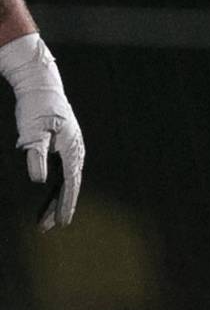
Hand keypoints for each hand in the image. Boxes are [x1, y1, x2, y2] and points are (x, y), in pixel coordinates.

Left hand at [0, 33, 84, 229]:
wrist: (41, 83)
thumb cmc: (36, 105)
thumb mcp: (32, 130)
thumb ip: (36, 155)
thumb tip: (38, 180)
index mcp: (72, 150)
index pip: (70, 185)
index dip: (65, 205)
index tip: (60, 223)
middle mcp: (76, 152)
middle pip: (70, 186)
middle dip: (59, 207)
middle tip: (48, 227)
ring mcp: (73, 149)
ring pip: (68, 181)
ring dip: (58, 198)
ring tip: (48, 216)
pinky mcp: (66, 145)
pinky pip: (65, 172)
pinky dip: (59, 186)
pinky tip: (51, 194)